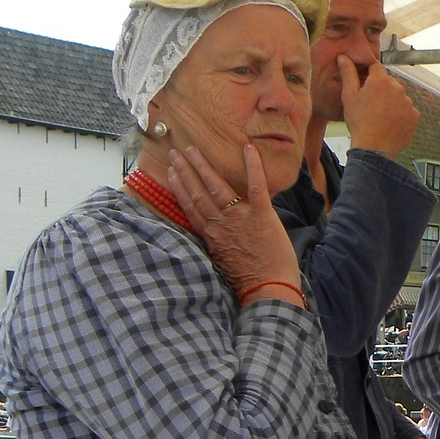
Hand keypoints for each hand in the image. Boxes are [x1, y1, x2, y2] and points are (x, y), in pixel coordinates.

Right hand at [167, 146, 298, 295]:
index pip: (190, 206)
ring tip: (193, 149)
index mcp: (210, 235)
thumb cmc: (249, 280)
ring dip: (203, 165)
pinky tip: (248, 149)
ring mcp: (239, 217)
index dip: (179, 187)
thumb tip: (215, 233)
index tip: (171, 172)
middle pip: (197, 192)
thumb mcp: (223, 261)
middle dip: (185, 170)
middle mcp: (220, 223)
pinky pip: (255, 186)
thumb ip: (218, 242)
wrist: (268, 289)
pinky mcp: (261, 215)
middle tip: (175, 151)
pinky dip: (253, 166)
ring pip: (216, 186)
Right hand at [339, 58, 419, 155]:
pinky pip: (406, 110)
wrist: (374, 148)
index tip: (365, 80)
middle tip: (370, 103)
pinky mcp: (414, 115)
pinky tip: (389, 121)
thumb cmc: (360, 123)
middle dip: (380, 89)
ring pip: (398, 96)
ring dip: (391, 101)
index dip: (369, 72)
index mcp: (380, 80)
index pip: (375, 66)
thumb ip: (348, 73)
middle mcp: (398, 88)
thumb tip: (344, 57)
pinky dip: (400, 113)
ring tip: (379, 115)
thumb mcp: (349, 96)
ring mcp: (408, 102)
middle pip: (388, 82)